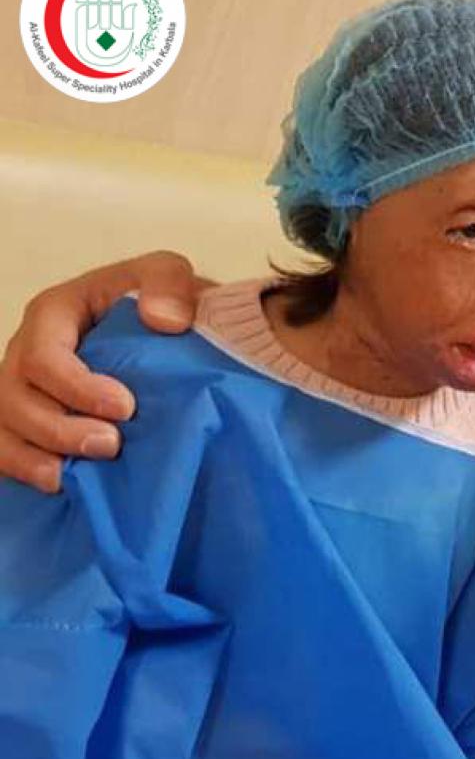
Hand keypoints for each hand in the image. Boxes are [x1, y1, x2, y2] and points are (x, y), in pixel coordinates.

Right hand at [0, 251, 218, 493]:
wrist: (173, 333)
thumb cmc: (163, 301)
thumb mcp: (170, 273)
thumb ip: (169, 284)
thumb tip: (162, 320)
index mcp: (54, 314)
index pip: (44, 355)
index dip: (75, 387)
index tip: (125, 408)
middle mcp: (28, 352)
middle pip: (14, 397)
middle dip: (57, 429)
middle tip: (112, 445)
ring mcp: (25, 390)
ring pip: (3, 428)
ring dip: (34, 457)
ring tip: (72, 478)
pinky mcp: (32, 421)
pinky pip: (7, 449)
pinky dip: (25, 470)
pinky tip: (59, 485)